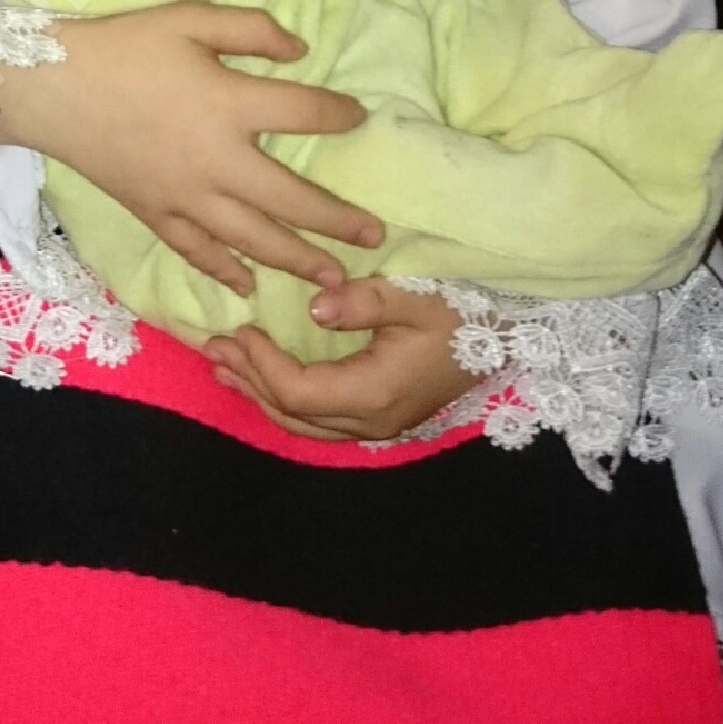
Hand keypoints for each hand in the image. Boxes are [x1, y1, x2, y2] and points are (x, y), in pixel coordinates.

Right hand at [0, 1, 377, 293]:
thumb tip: (302, 51)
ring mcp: (185, 197)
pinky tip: (248, 285)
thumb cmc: (122, 46)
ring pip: (254, 240)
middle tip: (375, 238)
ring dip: (298, 260)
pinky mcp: (155, 215)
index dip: (341, 114)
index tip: (360, 117)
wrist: (50, 87)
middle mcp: (217, 161)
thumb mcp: (190, 19)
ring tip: (334, 277)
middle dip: (338, 221)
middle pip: (292, 200)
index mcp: (230, 105)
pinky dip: (225, 271)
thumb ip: (251, 30)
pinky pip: (199, 252)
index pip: (305, 113)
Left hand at [204, 279, 480, 439]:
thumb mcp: (417, 297)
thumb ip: (365, 301)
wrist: (509, 342)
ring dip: (261, 394)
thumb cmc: (463, 315)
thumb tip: (314, 308)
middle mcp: (370, 422)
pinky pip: (319, 421)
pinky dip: (285, 401)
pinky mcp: (379, 418)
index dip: (262, 364)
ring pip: (303, 424)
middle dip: (250, 381)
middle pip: (292, 414)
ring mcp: (376, 426)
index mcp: (374, 394)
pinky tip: (266, 381)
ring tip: (226, 366)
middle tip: (213, 348)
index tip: (242, 328)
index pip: (298, 392)